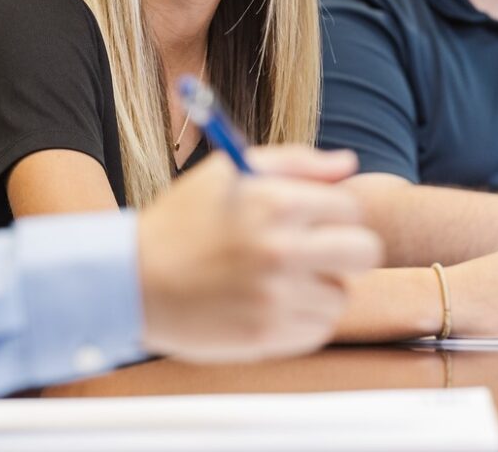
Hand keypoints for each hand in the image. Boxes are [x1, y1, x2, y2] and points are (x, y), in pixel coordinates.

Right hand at [137, 150, 382, 361]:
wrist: (132, 282)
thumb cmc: (186, 219)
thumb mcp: (233, 171)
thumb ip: (298, 162)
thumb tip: (349, 164)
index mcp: (276, 202)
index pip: (351, 208)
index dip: (337, 214)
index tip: (318, 221)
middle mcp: (281, 249)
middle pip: (366, 252)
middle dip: (349, 249)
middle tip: (322, 252)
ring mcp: (274, 296)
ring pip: (343, 294)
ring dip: (323, 287)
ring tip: (285, 278)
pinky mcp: (265, 335)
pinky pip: (319, 328)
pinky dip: (305, 318)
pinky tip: (274, 303)